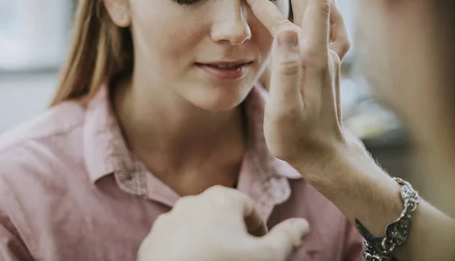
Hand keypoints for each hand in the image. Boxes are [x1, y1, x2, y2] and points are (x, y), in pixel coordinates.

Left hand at [137, 186, 309, 260]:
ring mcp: (168, 220)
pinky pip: (174, 243)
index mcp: (221, 198)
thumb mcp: (265, 258)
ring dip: (207, 243)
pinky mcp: (151, 240)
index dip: (258, 231)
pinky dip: (185, 253)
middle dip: (232, 236)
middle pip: (221, 217)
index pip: (249, 208)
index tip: (260, 251)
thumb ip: (286, 239)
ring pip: (196, 229)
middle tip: (239, 259)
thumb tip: (303, 224)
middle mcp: (191, 201)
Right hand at [243, 0, 347, 167]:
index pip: (290, 18)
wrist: (326, 156)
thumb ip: (285, 69)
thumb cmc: (297, 137)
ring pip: (321, 17)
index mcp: (309, 59)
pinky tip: (328, 9)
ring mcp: (327, 61)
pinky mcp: (328, 70)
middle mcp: (322, 54)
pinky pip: (332, 33)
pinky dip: (329, 14)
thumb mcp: (284, 109)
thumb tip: (286, 30)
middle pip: (315, 9)